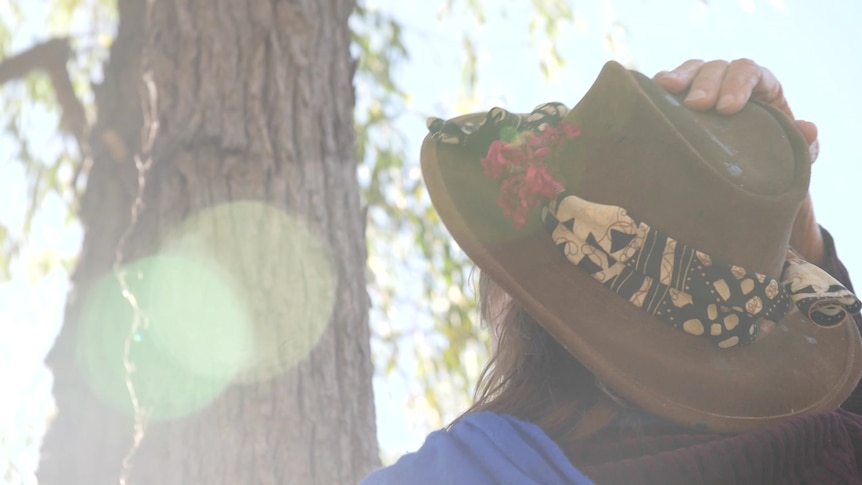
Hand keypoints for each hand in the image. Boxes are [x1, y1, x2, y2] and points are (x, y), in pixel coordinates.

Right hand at [654, 59, 824, 264]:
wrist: (745, 182)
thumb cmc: (770, 164)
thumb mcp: (791, 157)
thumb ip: (802, 144)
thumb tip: (808, 129)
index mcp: (762, 88)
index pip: (751, 72)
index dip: (738, 84)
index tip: (728, 108)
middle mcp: (731, 82)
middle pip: (718, 67)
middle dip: (706, 83)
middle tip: (696, 105)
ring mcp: (703, 89)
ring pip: (692, 70)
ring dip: (678, 77)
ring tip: (666, 88)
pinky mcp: (680, 103)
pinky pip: (669, 86)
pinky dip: (660, 88)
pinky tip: (651, 93)